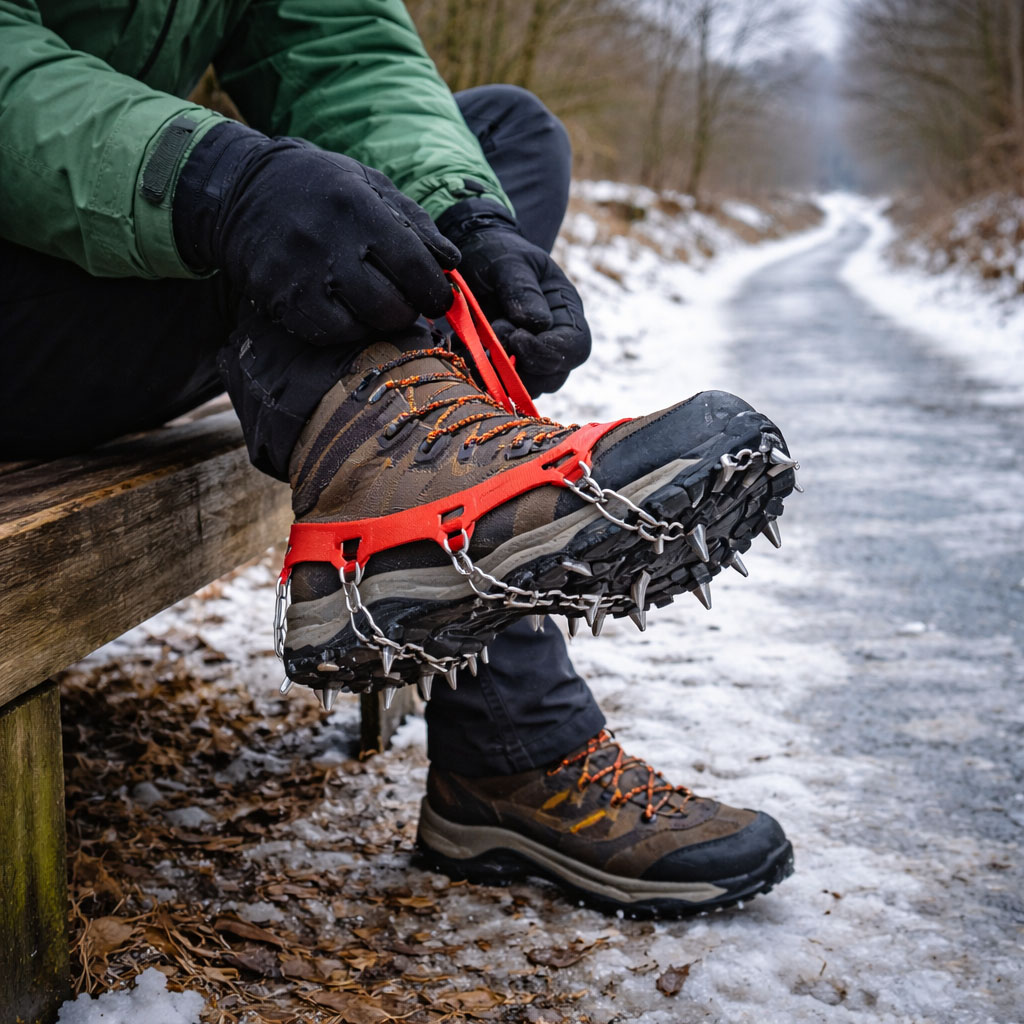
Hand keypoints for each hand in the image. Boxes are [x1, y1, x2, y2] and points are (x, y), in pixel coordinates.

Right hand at [173, 122, 459, 343]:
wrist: (241, 190)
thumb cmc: (320, 187)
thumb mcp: (369, 185)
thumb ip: (413, 222)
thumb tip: (451, 262)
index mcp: (358, 208)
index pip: (414, 265)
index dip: (435, 291)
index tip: (439, 296)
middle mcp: (329, 244)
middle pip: (391, 307)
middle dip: (408, 310)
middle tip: (406, 301)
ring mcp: (301, 276)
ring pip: (362, 328)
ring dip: (378, 323)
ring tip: (376, 304)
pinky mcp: (280, 301)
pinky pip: (328, 334)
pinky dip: (347, 330)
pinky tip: (347, 311)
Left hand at [438, 199, 589, 395]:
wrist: (472, 257)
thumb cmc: (496, 253)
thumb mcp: (509, 261)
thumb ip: (522, 289)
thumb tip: (538, 324)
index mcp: (566, 312)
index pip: (576, 347)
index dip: (550, 352)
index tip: (517, 337)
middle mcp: (554, 339)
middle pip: (554, 376)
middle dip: (523, 367)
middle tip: (494, 336)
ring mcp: (529, 356)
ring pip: (527, 387)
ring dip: (502, 376)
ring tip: (481, 341)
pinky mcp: (504, 365)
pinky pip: (500, 387)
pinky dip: (483, 378)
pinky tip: (467, 354)